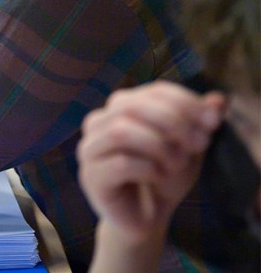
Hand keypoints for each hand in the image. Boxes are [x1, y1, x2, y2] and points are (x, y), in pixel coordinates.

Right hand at [77, 81, 223, 241]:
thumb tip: (219, 100)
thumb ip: (199, 124)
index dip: (185, 102)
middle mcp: (99, 122)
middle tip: (200, 144)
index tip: (213, 122)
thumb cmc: (164, 177)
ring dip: (158, 146)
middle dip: (172, 122)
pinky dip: (148, 169)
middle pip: (132, 106)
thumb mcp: (188, 148)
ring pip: (120, 132)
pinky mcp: (90, 176)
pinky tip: (160, 177)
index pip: (153, 90)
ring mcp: (90, 148)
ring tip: (178, 163)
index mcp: (121, 107)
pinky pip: (120, 164)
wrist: (145, 217)